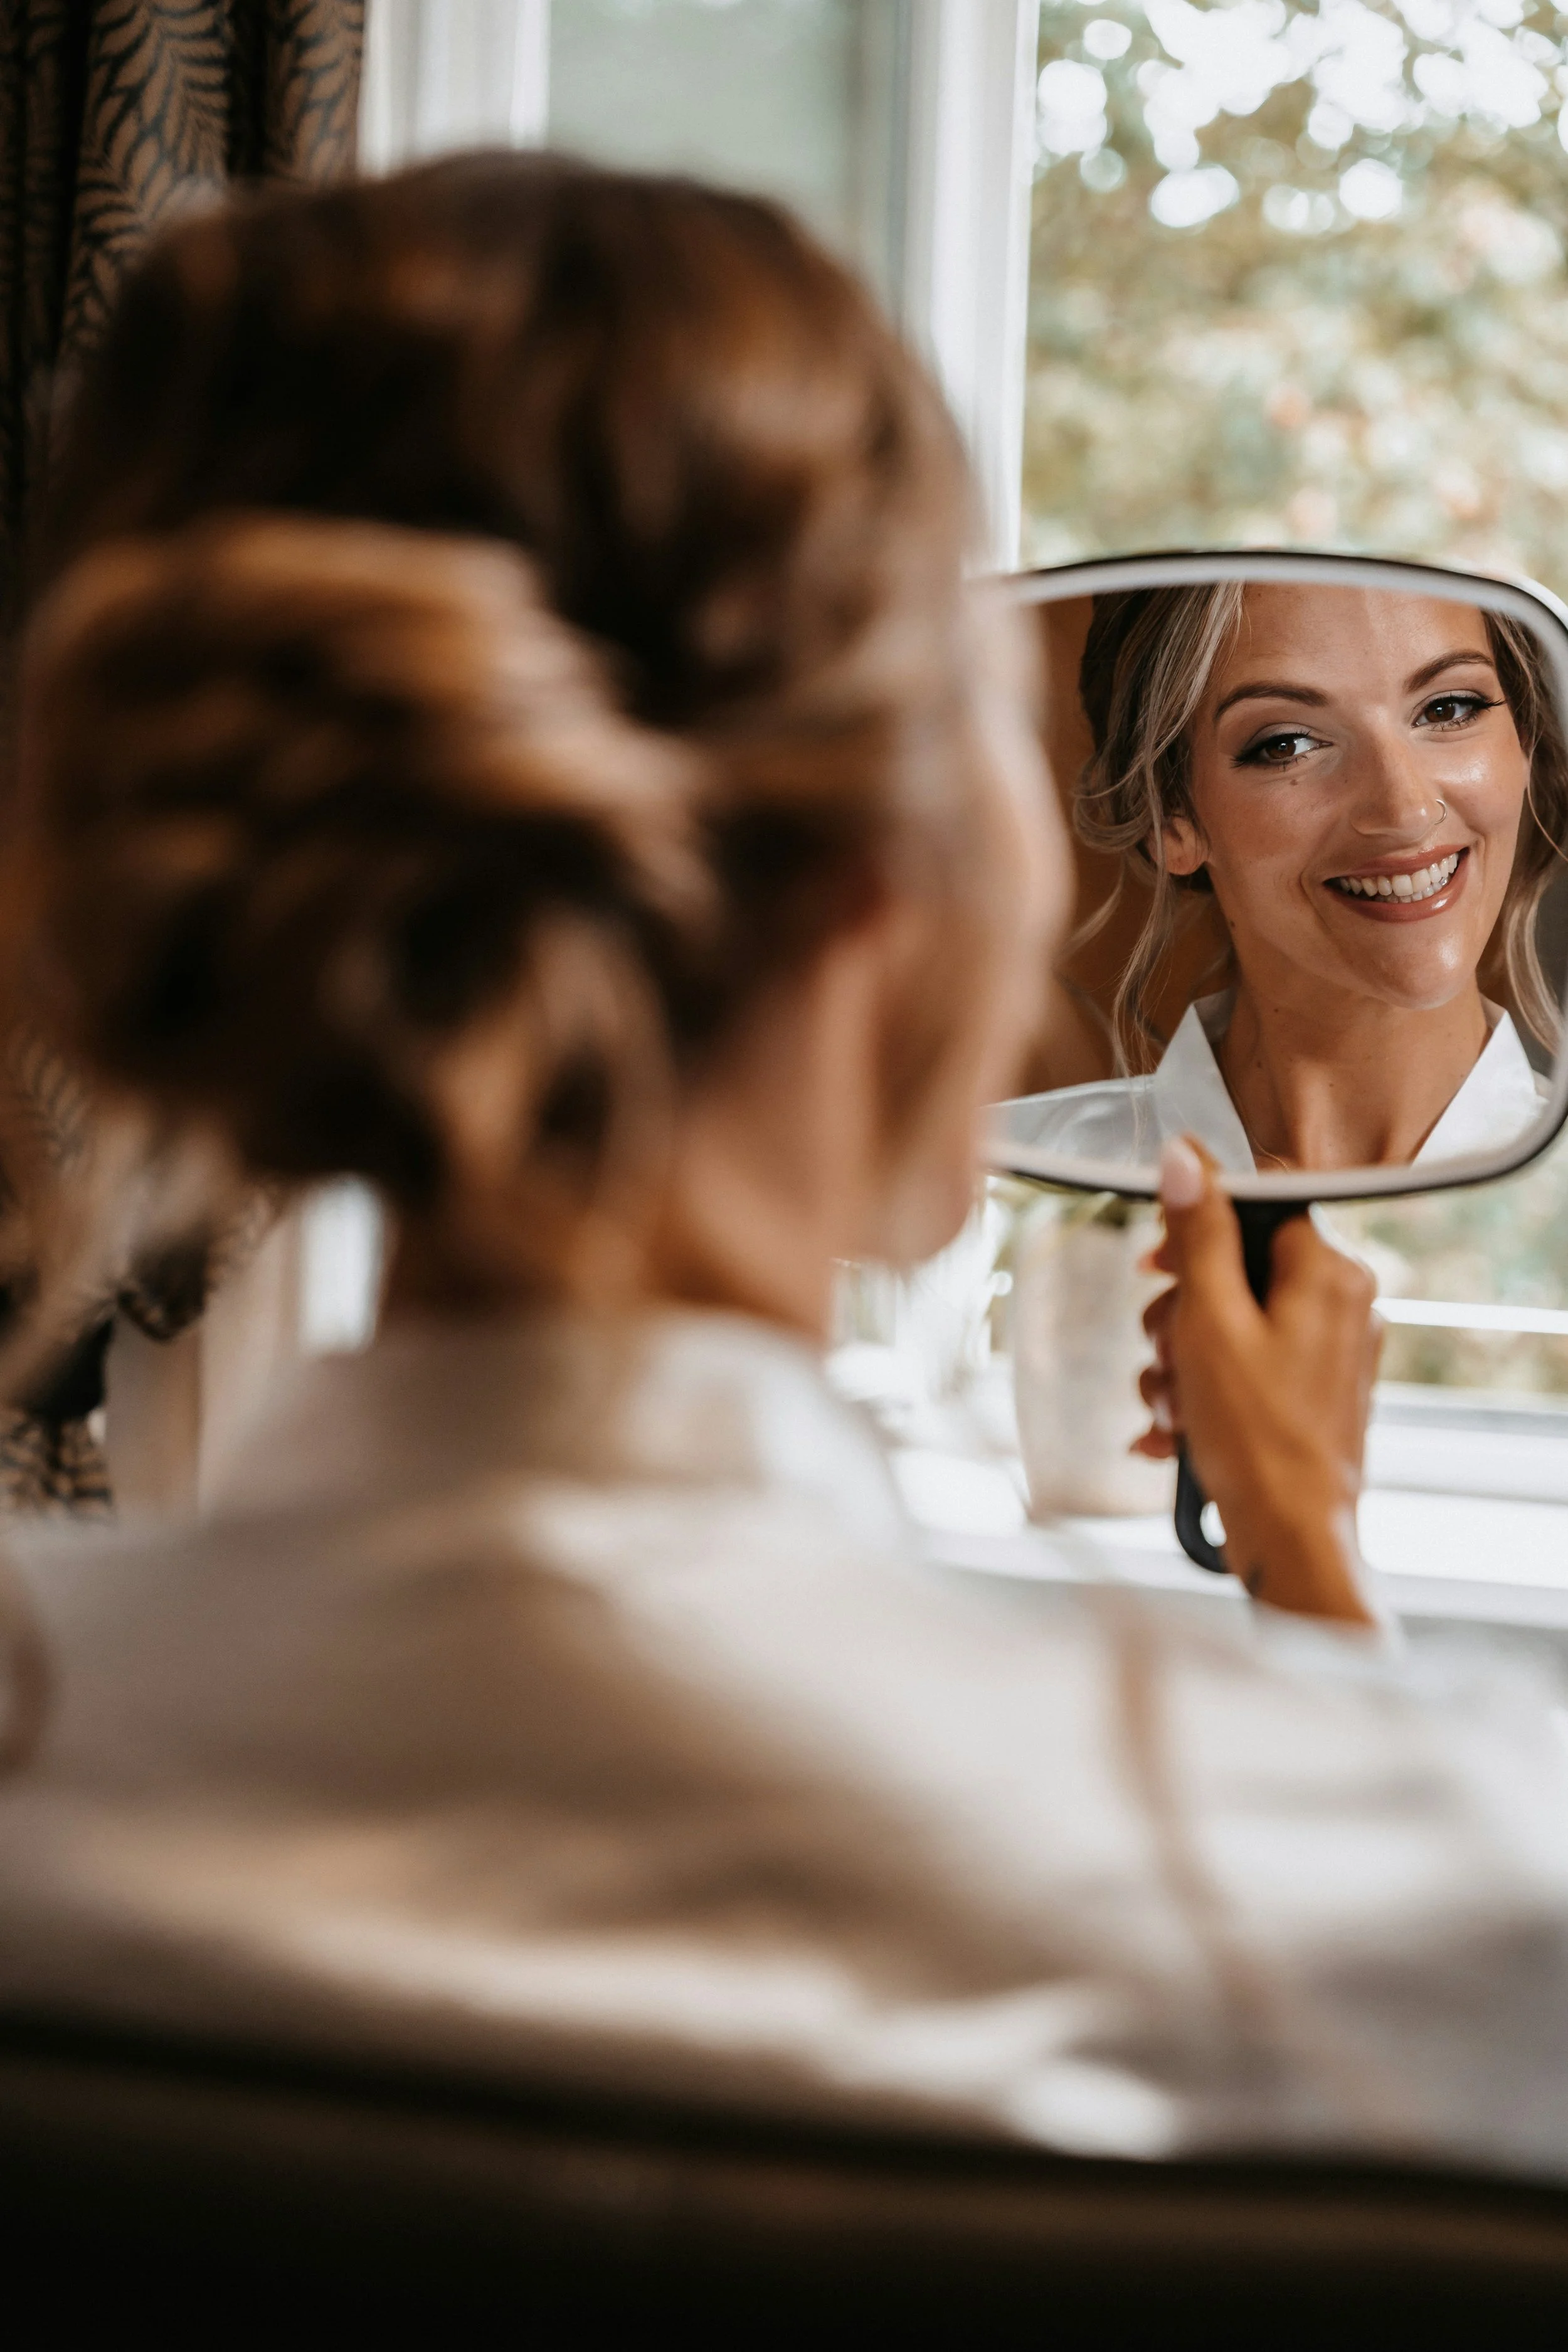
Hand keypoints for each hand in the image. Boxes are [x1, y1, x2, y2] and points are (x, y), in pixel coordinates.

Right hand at [1135, 1137, 1381, 1624]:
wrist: (1292, 1538)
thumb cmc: (1256, 1437)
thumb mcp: (1210, 1321)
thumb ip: (1198, 1234)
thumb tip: (1185, 1155)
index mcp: (1328, 1273)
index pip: (1259, 1203)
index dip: (1198, 1224)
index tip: (1158, 1261)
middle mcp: (1341, 1305)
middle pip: (1236, 1267)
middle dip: (1179, 1311)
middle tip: (1163, 1349)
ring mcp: (1328, 1354)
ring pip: (1230, 1323)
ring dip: (1181, 1362)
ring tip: (1170, 1407)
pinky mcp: (1311, 1395)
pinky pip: (1244, 1369)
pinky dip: (1203, 1394)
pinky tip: (1174, 1434)